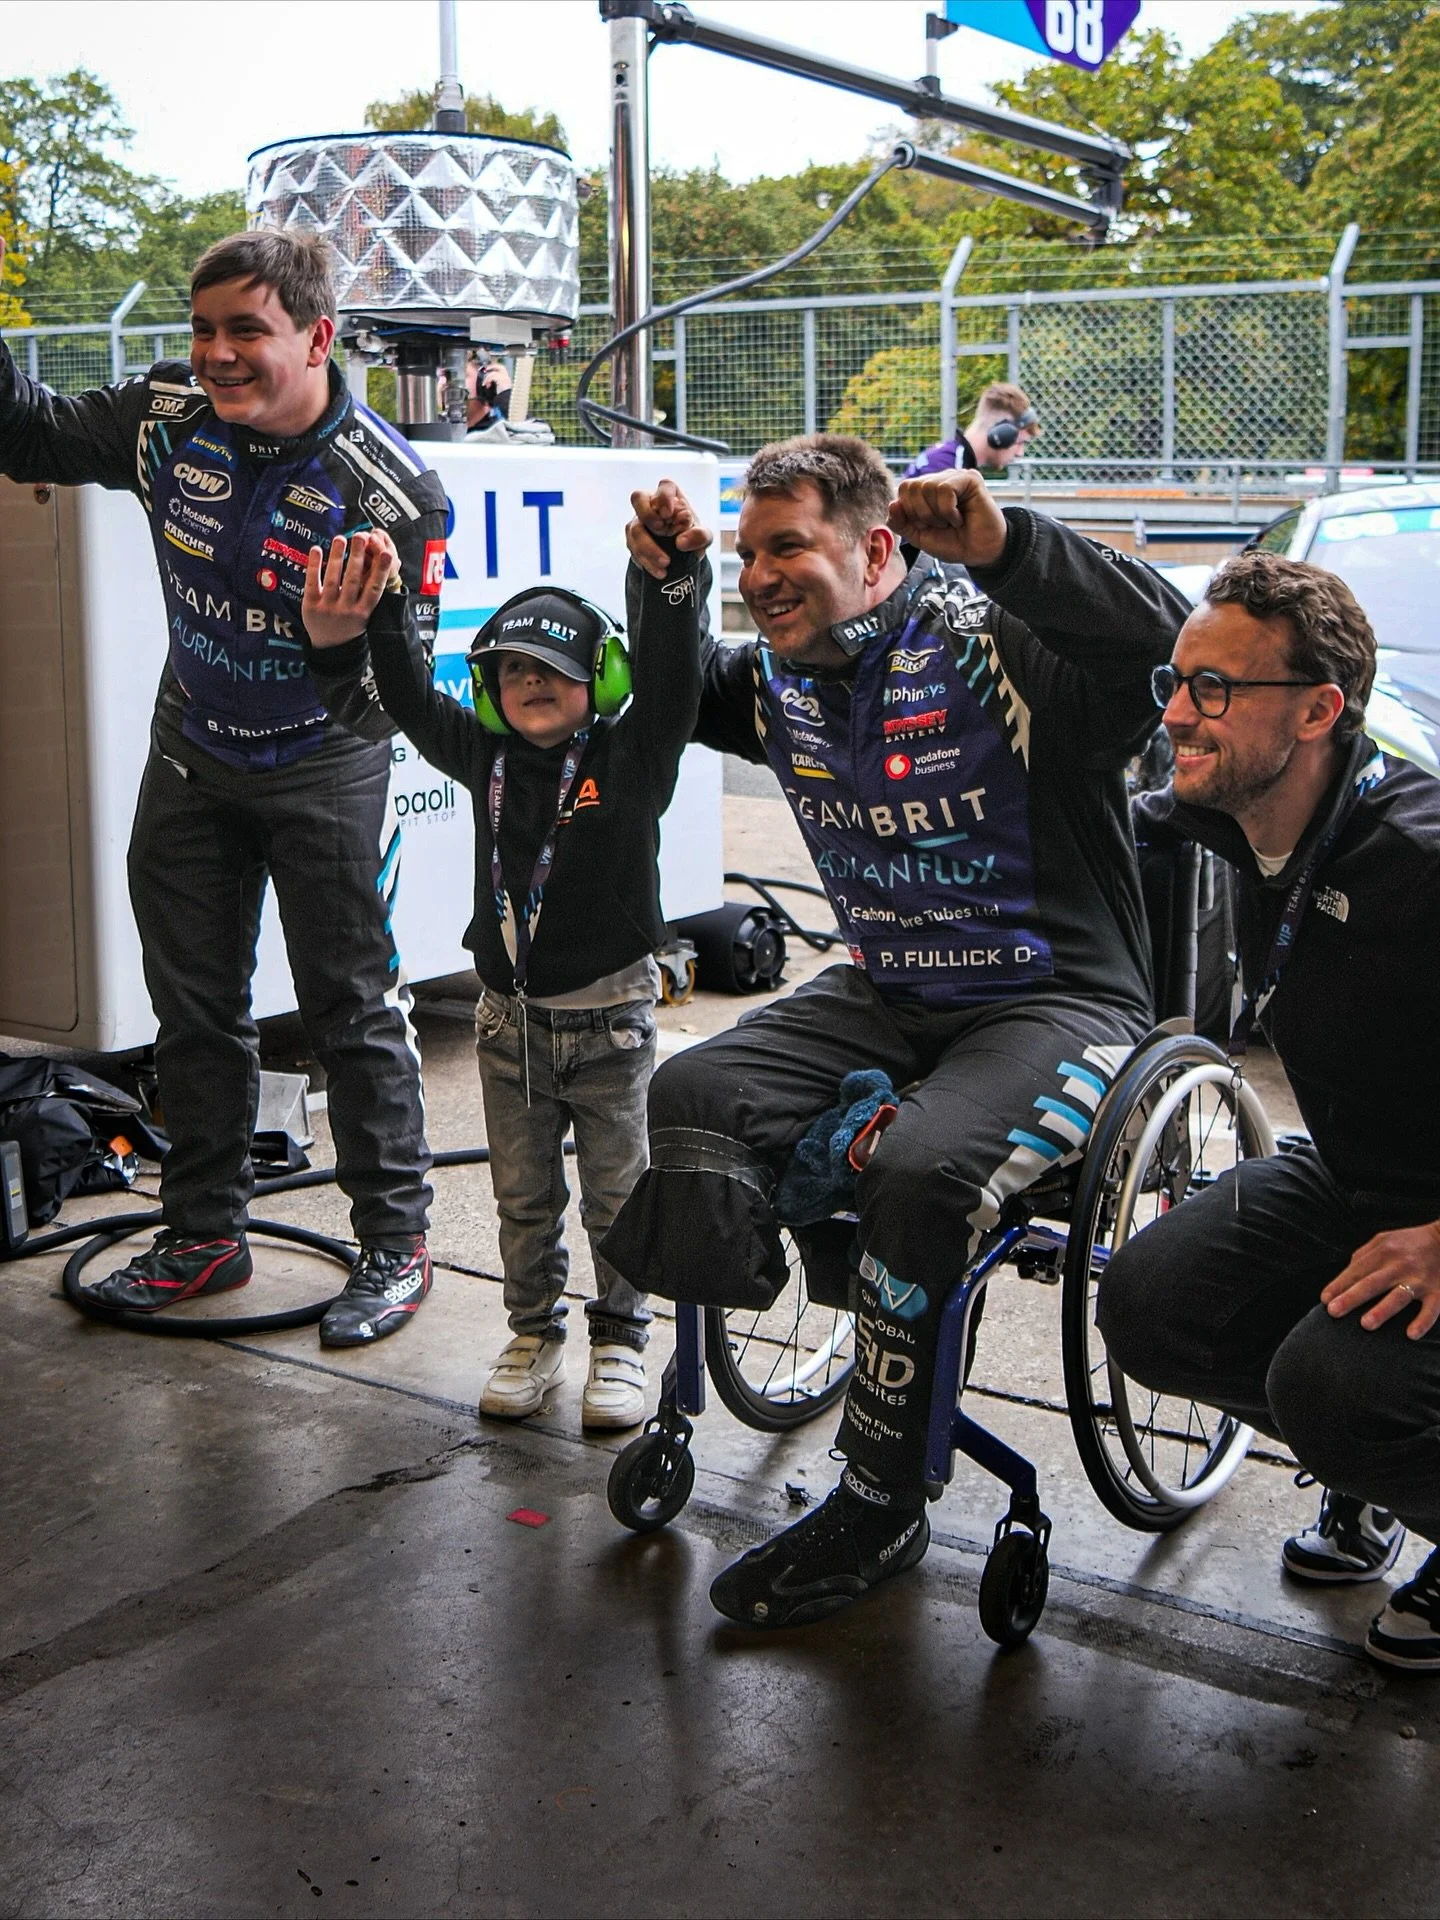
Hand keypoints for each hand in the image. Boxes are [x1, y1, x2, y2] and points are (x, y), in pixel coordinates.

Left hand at [301, 531, 399, 646]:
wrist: (330, 648)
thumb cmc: (351, 625)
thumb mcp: (365, 615)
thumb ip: (369, 594)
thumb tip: (380, 565)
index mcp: (363, 613)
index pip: (374, 588)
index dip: (381, 570)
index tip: (387, 553)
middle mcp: (346, 610)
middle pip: (353, 579)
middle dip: (358, 556)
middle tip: (361, 536)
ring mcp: (327, 608)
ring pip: (333, 578)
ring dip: (337, 556)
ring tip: (341, 538)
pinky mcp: (310, 605)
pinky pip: (311, 582)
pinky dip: (314, 565)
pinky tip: (317, 549)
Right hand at [626, 478, 712, 577]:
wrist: (681, 556)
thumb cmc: (692, 536)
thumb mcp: (704, 537)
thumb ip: (700, 536)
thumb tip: (681, 542)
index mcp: (671, 496)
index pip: (665, 486)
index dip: (664, 497)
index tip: (668, 514)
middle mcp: (651, 504)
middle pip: (638, 498)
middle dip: (647, 515)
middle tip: (661, 530)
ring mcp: (639, 521)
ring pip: (634, 528)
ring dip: (648, 547)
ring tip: (665, 563)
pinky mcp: (633, 540)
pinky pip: (633, 549)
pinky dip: (647, 561)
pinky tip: (660, 571)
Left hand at [888, 468, 1007, 569]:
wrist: (979, 553)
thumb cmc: (953, 543)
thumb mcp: (919, 537)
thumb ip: (901, 523)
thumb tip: (893, 504)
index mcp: (925, 491)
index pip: (903, 489)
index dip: (909, 512)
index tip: (926, 526)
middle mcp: (938, 480)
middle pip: (911, 486)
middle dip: (922, 514)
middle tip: (940, 525)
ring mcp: (954, 477)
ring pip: (928, 487)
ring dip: (937, 514)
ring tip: (951, 522)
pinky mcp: (969, 478)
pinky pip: (945, 489)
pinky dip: (948, 511)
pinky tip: (959, 518)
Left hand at [1321, 1221, 1439, 1338]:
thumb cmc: (1410, 1242)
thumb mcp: (1385, 1240)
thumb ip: (1364, 1256)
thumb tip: (1344, 1276)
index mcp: (1383, 1251)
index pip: (1356, 1270)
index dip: (1339, 1285)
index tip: (1324, 1300)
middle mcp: (1400, 1265)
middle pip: (1372, 1283)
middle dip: (1351, 1297)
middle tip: (1333, 1312)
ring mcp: (1420, 1279)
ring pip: (1399, 1296)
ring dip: (1382, 1310)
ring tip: (1366, 1324)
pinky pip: (1432, 1309)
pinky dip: (1422, 1322)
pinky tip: (1411, 1334)